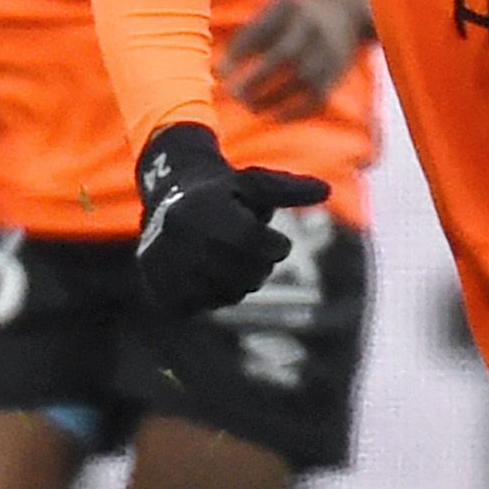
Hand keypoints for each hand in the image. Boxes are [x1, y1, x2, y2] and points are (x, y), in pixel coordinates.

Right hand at [131, 123, 327, 315]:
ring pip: (230, 292)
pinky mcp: (164, 290)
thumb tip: (325, 190)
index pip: (254, 243)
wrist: (168, 204)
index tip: (275, 242)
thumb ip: (288, 189)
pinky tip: (213, 274)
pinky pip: (208, 305)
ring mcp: (169, 267)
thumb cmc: (223, 194)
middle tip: (256, 254)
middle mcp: (181, 238)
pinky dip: (218, 294)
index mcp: (204, 208)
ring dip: (242, 281)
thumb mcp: (254, 184)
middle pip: (246, 272)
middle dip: (261, 266)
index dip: (274, 246)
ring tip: (232, 261)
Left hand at [219, 0, 373, 120]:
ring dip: (272, 98)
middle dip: (257, 78)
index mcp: (291, 8)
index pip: (262, 32)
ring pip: (301, 79)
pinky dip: (294, 111)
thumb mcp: (273, 12)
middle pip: (285, 55)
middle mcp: (312, 28)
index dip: (239, 53)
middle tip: (233, 94)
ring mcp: (327, 52)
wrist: (345, 10)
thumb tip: (218, 72)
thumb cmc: (293, 15)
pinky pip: (316, 98)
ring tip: (249, 105)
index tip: (220, 72)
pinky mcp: (335, 75)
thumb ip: (247, 36)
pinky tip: (273, 116)